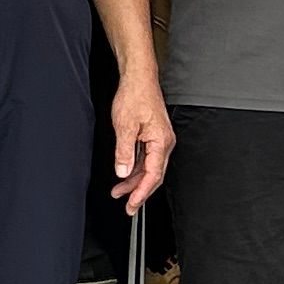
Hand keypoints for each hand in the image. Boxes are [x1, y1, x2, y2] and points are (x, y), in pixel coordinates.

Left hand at [109, 68, 174, 211]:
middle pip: (153, 175)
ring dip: (134, 181)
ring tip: (119, 191)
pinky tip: (125, 174)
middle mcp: (164, 143)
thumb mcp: (124, 125)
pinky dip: (135, 168)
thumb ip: (124, 151)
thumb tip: (123, 172)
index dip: (141, 193)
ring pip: (149, 168)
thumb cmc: (135, 96)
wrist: (138, 78)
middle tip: (126, 206)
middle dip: (138, 192)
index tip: (131, 204)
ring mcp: (159, 140)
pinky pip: (146, 158)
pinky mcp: (153, 136)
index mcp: (161, 142)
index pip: (153, 175)